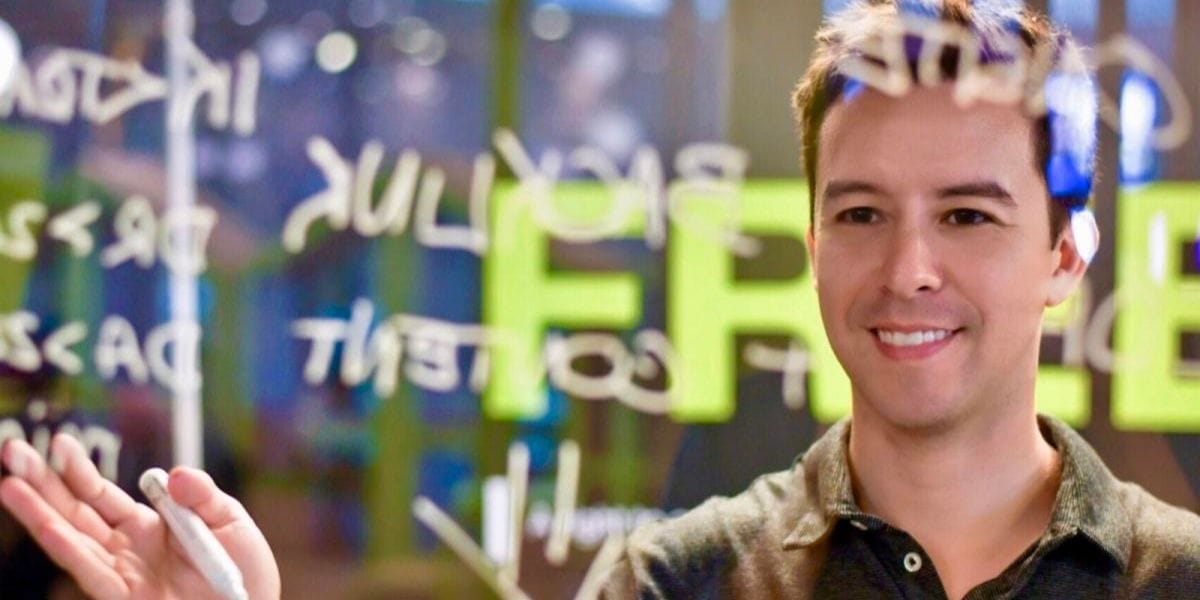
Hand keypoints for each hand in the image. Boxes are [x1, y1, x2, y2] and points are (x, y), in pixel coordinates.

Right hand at [0, 433, 280, 599]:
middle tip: (13, 451)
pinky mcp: (125, 597)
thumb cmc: (241, 568)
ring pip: (73, 538)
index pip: (101, 494)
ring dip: (40, 512)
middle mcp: (125, 547)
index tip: (60, 441)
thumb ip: (202, 495)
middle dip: (43, 483)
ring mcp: (122, 572)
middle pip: (75, 511)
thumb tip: (175, 473)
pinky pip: (93, 572)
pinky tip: (45, 526)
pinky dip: (69, 548)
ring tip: (10, 485)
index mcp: (147, 524)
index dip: (79, 469)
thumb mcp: (229, 521)